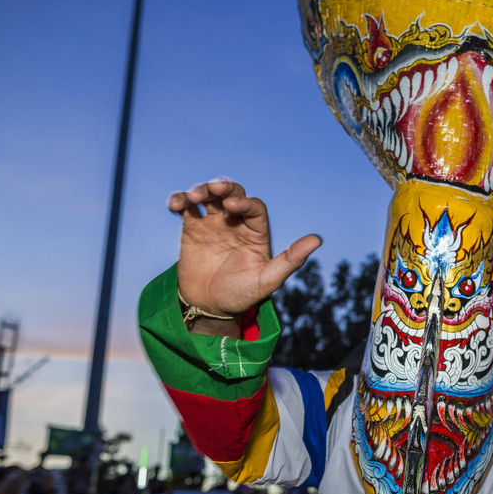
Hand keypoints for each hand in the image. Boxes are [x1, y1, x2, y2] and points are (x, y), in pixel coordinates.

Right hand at [168, 178, 321, 317]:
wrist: (208, 306)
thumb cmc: (241, 296)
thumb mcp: (266, 281)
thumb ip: (290, 260)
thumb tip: (317, 240)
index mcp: (256, 233)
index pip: (254, 208)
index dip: (245, 202)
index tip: (232, 206)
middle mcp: (236, 223)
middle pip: (232, 192)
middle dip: (223, 186)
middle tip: (212, 190)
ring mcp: (214, 223)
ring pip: (208, 196)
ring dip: (200, 190)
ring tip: (192, 198)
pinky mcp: (192, 227)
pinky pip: (186, 207)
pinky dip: (180, 200)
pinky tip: (175, 204)